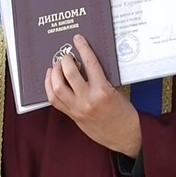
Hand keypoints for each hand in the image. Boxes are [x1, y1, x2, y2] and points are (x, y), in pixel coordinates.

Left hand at [45, 34, 142, 156]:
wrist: (125, 137)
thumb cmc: (124, 114)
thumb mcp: (116, 92)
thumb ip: (101, 79)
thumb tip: (87, 64)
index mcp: (103, 91)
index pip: (90, 64)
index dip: (83, 49)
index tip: (78, 39)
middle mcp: (88, 100)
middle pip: (69, 74)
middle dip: (65, 61)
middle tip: (66, 55)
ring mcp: (78, 109)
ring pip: (57, 88)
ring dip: (54, 73)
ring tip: (56, 66)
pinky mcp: (73, 116)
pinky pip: (55, 101)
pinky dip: (50, 87)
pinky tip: (52, 80)